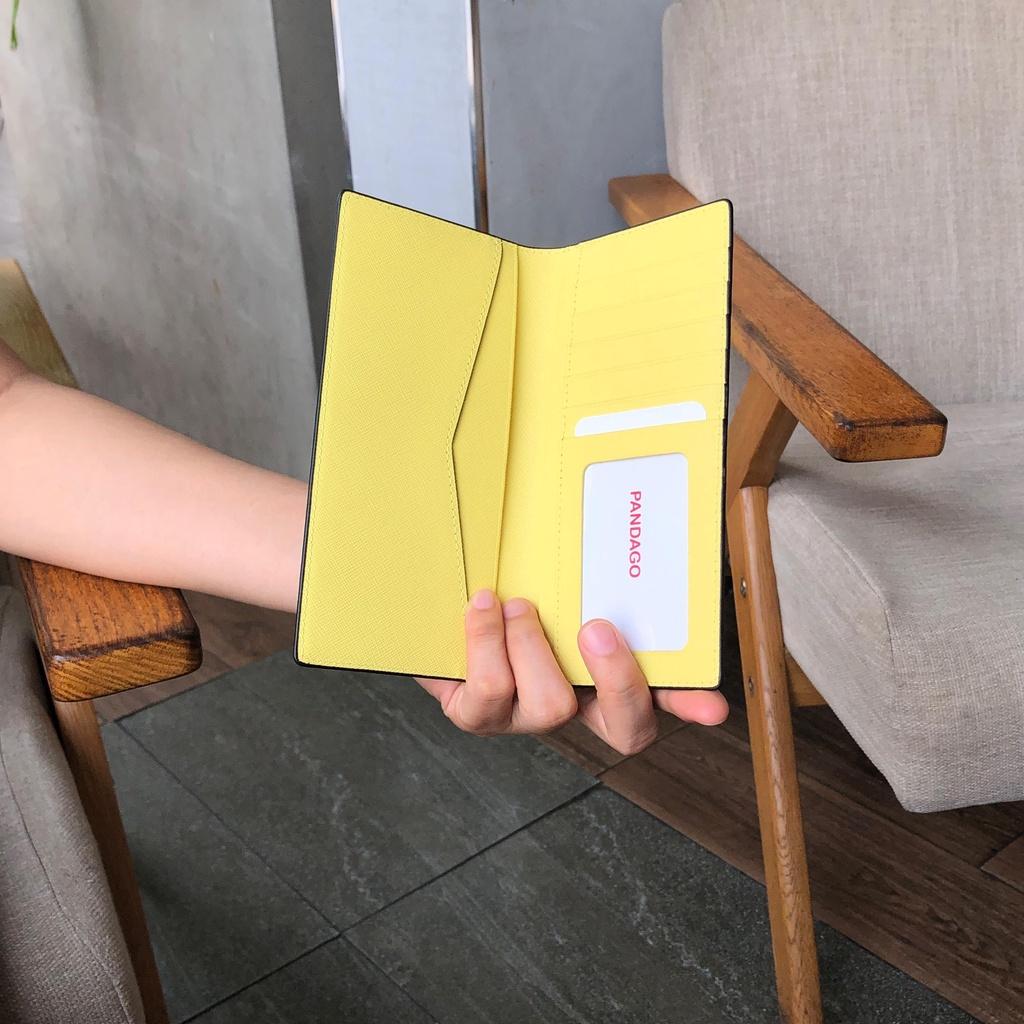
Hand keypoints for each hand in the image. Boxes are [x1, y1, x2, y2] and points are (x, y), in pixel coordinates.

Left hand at [417, 589, 727, 754]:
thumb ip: (590, 562)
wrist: (429, 603)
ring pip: (551, 706)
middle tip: (595, 626)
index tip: (714, 705)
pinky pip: (489, 693)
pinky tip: (482, 606)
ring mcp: (523, 716)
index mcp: (601, 675)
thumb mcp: (553, 573)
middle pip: (624, 726)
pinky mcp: (475, 714)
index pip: (660, 698)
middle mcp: (569, 703)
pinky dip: (486, 641)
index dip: (687, 706)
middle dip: (616, 676)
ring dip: (533, 645)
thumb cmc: (504, 582)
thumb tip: (619, 502)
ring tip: (516, 603)